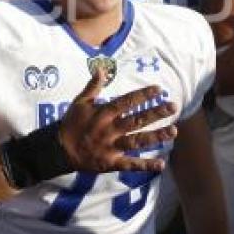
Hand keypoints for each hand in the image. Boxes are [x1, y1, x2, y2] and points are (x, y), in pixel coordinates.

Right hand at [59, 69, 177, 172]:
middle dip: (155, 114)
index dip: (143, 95)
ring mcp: (111, 147)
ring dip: (156, 137)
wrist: (59, 150)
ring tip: (173, 131)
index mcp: (103, 114)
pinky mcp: (111, 163)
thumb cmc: (71, 123)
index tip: (159, 89)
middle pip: (136, 121)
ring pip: (137, 141)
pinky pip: (130, 165)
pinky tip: (161, 164)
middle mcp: (109, 130)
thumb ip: (93, 87)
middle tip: (173, 107)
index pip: (126, 102)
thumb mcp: (79, 102)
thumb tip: (101, 69)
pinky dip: (145, 165)